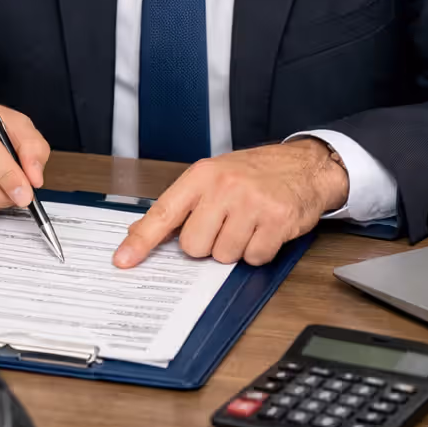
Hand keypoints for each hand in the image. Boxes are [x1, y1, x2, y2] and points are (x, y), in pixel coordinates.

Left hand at [113, 139, 348, 268]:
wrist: (303, 166)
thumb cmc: (254, 173)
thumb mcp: (213, 177)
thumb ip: (181, 205)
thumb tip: (141, 234)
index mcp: (202, 175)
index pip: (163, 212)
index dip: (142, 241)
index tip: (124, 260)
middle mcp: (225, 187)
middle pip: (194, 245)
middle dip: (207, 245)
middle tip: (224, 225)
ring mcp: (252, 204)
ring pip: (224, 256)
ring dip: (235, 248)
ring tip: (247, 224)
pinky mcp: (277, 221)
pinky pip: (254, 258)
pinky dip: (258, 251)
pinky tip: (264, 230)